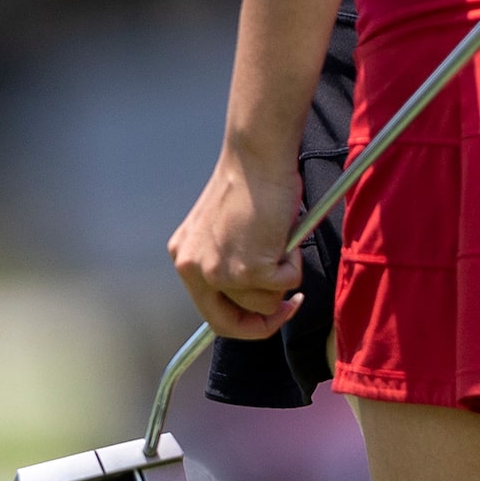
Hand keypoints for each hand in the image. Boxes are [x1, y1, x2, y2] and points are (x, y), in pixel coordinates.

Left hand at [168, 151, 306, 338]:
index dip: (244, 322)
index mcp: (184, 259)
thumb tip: (259, 294)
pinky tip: (286, 233)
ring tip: (282, 238)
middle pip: (232, 323)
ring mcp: (221, 272)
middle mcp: (194, 270)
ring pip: (266, 303)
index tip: (268, 314)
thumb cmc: (251, 182)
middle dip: (266, 322)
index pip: (211, 314)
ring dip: (283, 276)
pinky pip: (287, 283)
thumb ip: (229, 261)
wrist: (257, 157)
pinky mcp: (249, 270)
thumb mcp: (224, 231)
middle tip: (290, 305)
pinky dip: (295, 262)